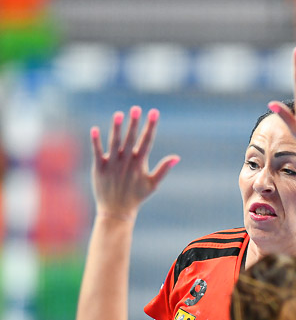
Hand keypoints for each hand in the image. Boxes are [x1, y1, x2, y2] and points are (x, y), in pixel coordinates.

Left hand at [90, 106, 178, 220]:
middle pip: (131, 139)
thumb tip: (176, 157)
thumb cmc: (136, 196)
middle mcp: (126, 162)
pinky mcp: (99, 168)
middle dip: (134, 123)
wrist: (116, 211)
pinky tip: (95, 129)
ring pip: (114, 143)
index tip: (154, 113)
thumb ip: (163, 169)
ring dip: (117, 129)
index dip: (151, 126)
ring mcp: (112, 165)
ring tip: (119, 114)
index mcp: (140, 164)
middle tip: (137, 108)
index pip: (147, 141)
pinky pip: (96, 152)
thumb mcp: (152, 184)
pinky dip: (96, 141)